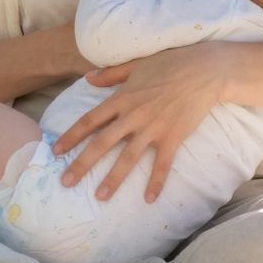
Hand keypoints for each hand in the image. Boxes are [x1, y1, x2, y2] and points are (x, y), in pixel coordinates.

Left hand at [54, 41, 227, 202]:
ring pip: (128, 157)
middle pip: (102, 143)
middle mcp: (133, 115)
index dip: (71, 137)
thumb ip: (111, 74)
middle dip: (82, 164)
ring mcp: (153, 128)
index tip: (56, 152)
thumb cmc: (172, 62)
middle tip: (65, 183)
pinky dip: (156, 182)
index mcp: (122, 98)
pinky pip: (162, 163)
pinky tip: (149, 199)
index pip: (90, 121)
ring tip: (100, 196)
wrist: (205, 69)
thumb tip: (87, 78)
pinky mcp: (173, 136)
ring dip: (113, 178)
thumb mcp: (137, 64)